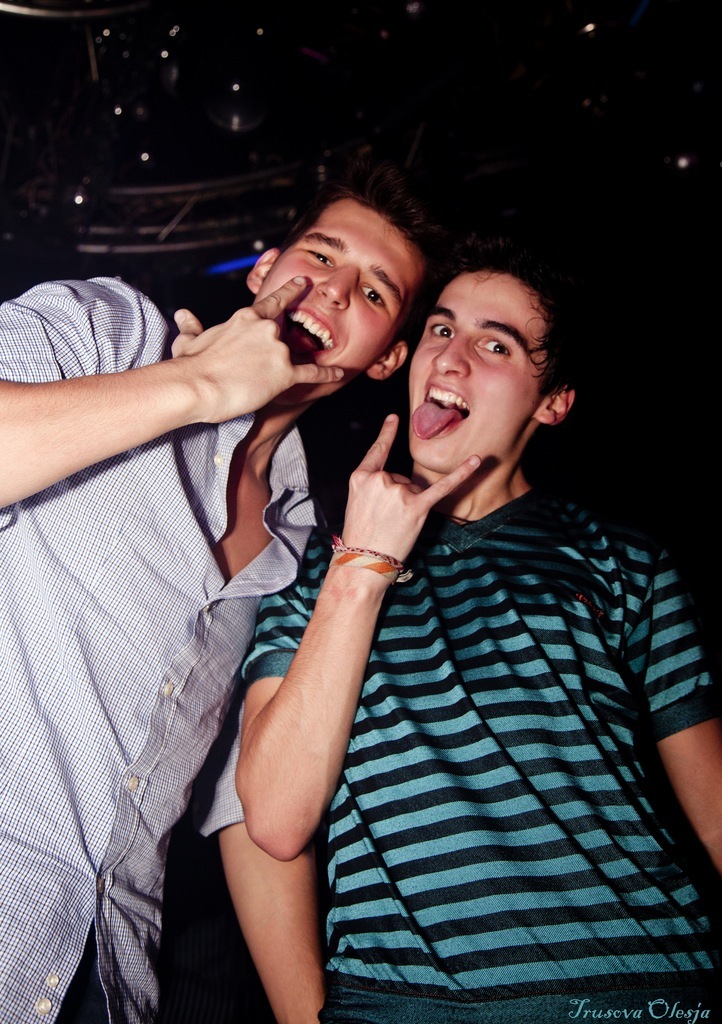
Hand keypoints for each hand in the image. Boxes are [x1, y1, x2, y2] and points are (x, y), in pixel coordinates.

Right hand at [170, 278, 342, 422]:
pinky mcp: (285, 373)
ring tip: (269, 379)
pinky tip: (337, 373)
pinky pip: (312, 372)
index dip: (291, 291)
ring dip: (284, 367)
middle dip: (273, 350)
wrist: (196, 385)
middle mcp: (266, 329)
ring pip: (292, 356)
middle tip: (260, 363)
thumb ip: (191, 327)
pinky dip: (326, 373)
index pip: (274, 302)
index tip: (303, 282)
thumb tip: (183, 315)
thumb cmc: (190, 365)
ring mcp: (278, 350)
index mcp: (245, 318)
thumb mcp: (188, 341)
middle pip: (282, 337)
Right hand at [340, 414, 479, 562]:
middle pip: (400, 478)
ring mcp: (399, 493)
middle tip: (384, 521)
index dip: (387, 433)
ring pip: (415, 489)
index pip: (377, 451)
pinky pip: (443, 487)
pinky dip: (462, 474)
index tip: (394, 418)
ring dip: (410, 506)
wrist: (363, 563)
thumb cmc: (360, 537)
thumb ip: (374, 486)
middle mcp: (380, 480)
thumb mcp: (357, 503)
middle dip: (398, 497)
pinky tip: (477, 461)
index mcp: (360, 477)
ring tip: (395, 526)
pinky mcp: (417, 507)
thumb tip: (402, 484)